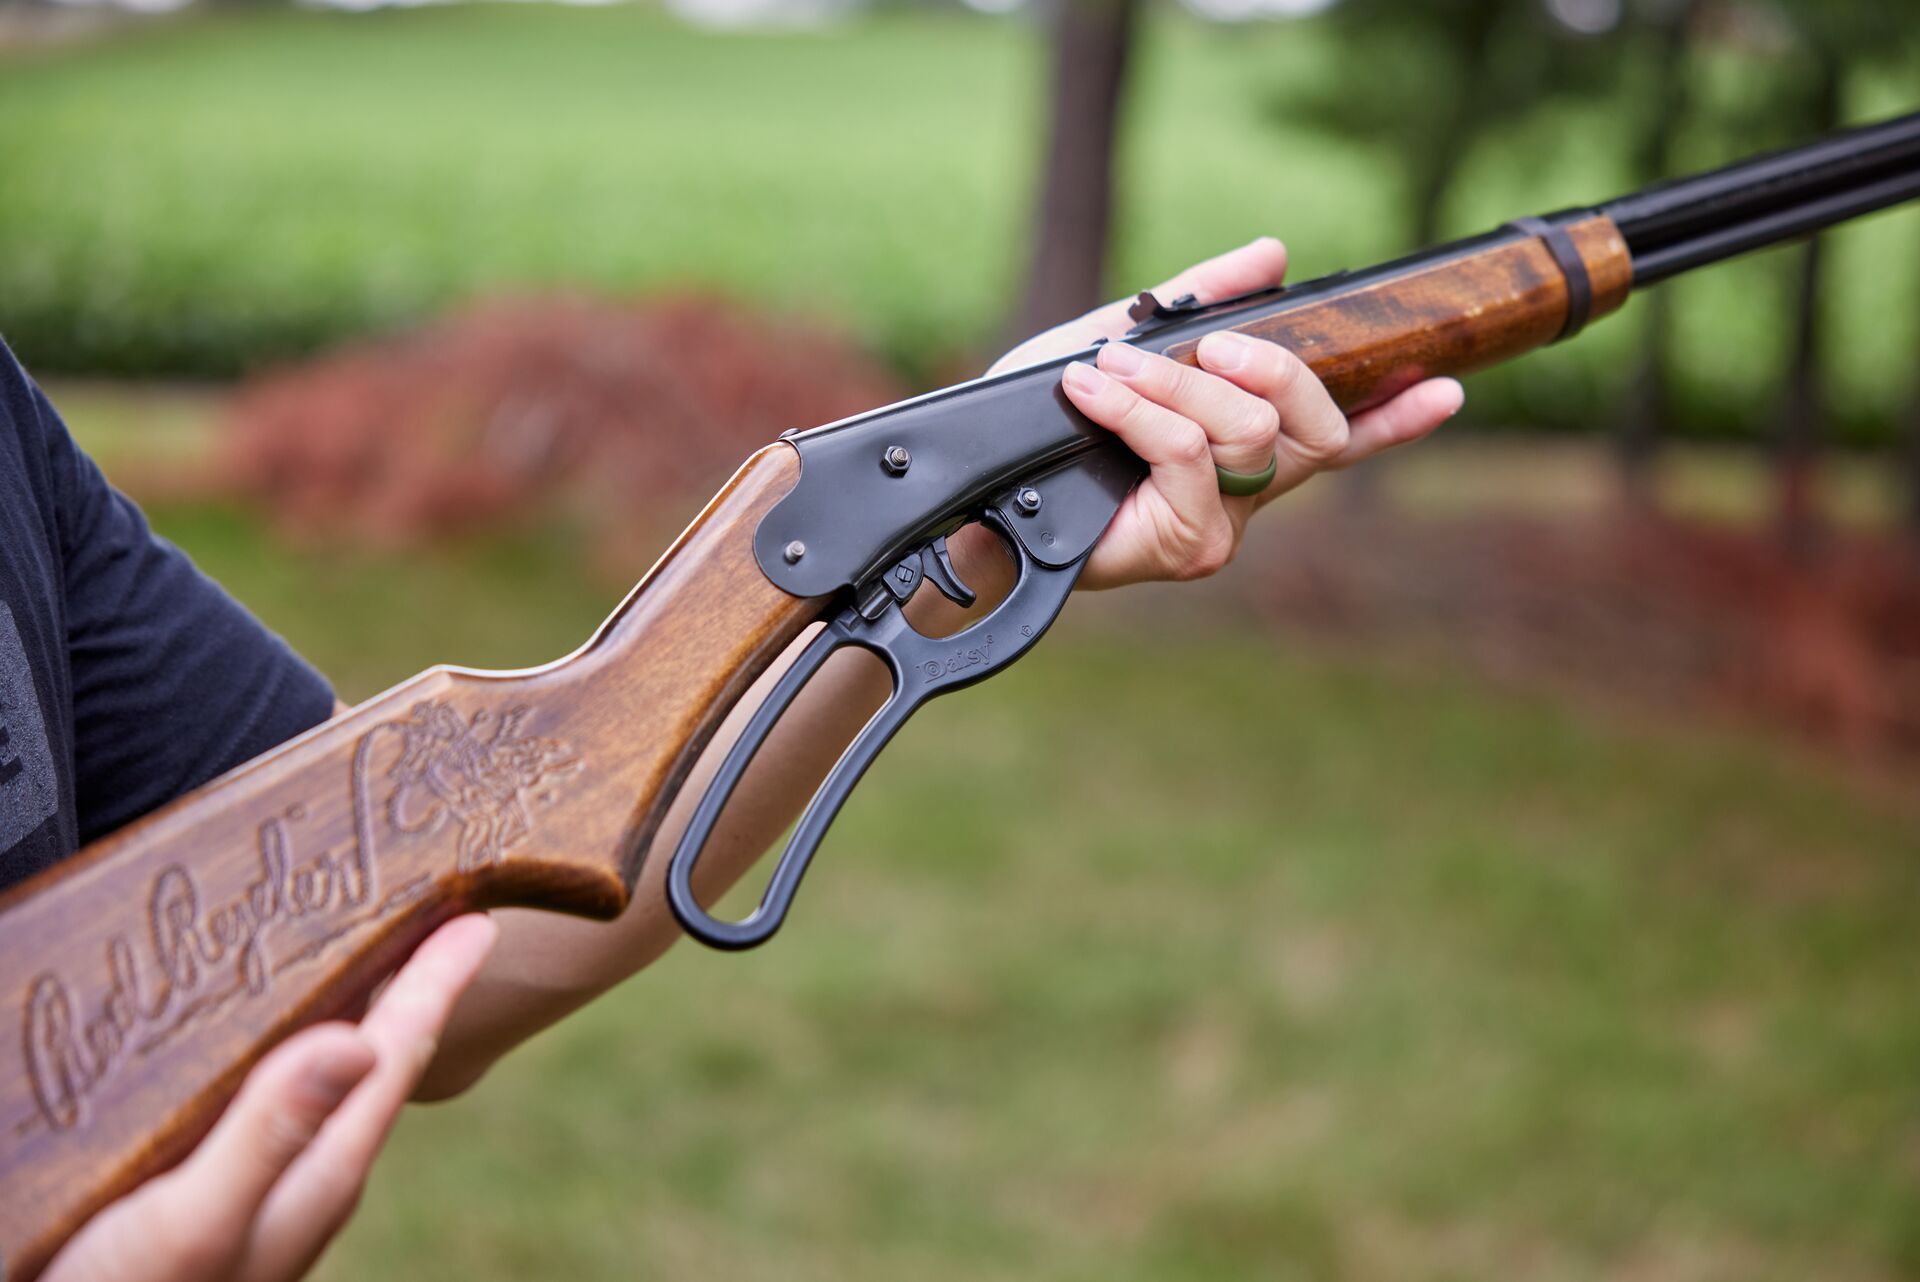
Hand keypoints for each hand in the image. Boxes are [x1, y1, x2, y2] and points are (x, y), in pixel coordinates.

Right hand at [44, 915, 497, 1281]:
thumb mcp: (192, 1218)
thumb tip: (361, 1041)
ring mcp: (269, 1192)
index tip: (477, 920)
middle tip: (438, 921)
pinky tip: (274, 1047)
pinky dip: (297, 1056)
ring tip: (373, 963)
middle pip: (381, 1063)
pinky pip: (285, 1106)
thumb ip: (270, 1134)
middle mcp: (307, 1179)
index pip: (397, 1055)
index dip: (435, 981)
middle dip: (411, 991)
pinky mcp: (222, 1199)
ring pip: (335, 1084)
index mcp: (319, 1174)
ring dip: (357, 1018)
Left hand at [990, 238, 1463, 588]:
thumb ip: (1202, 301)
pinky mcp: (1191, 546)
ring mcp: (1226, 525)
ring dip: (1172, 384)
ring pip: (1247, 431)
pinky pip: (1189, 453)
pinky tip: (1093, 392)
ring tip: (1107, 369)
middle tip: (1207, 345)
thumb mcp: (1126, 339)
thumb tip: (1274, 254)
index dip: (1398, 417)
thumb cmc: (1049, 423)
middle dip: (1267, 366)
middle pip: (1312, 422)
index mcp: (1248, 448)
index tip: (1450, 386)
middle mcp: (1249, 493)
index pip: (1342, 434)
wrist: (983, 489)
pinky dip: (1140, 411)